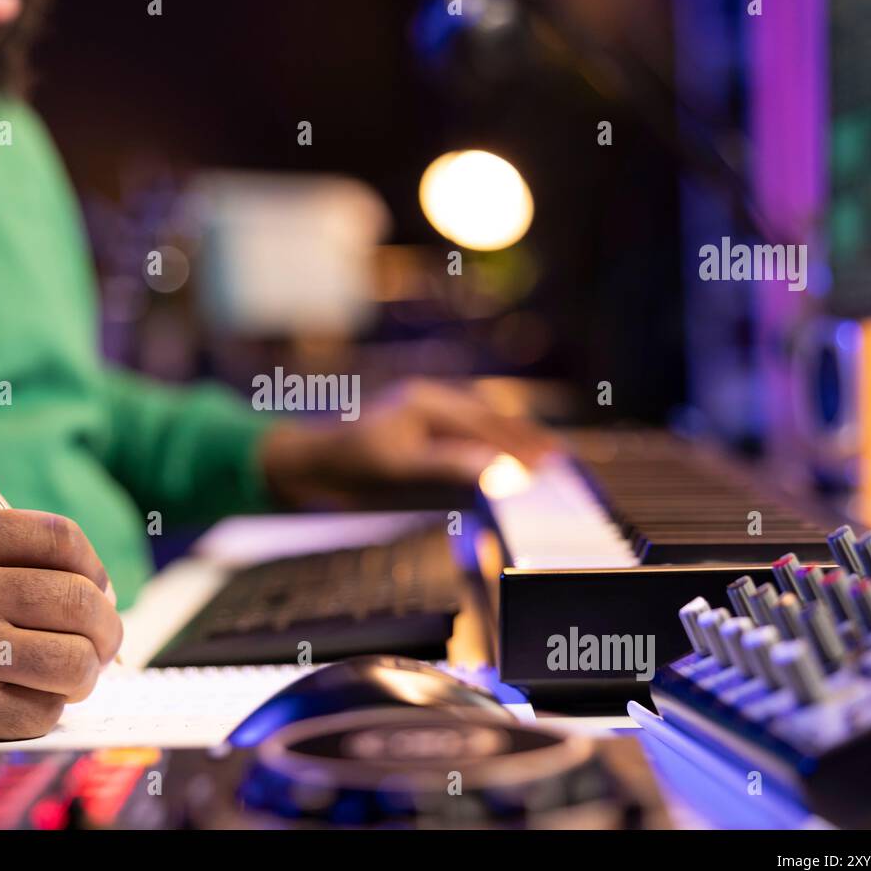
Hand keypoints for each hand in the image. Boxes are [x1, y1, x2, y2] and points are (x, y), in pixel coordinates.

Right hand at [0, 509, 122, 765]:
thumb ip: (11, 553)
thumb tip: (100, 588)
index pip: (60, 538)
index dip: (93, 566)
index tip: (96, 586)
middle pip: (79, 601)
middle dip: (105, 626)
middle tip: (101, 640)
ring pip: (74, 662)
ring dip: (84, 672)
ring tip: (70, 671)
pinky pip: (43, 712)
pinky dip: (47, 708)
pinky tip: (24, 697)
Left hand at [259, 378, 555, 508]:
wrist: (310, 465)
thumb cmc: (349, 464)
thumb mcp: (400, 468)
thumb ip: (449, 466)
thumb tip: (498, 468)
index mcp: (427, 401)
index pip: (485, 424)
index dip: (520, 444)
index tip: (550, 462)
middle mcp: (429, 402)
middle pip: (488, 418)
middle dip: (525, 438)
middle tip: (560, 459)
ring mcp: (424, 416)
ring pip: (479, 425)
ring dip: (511, 442)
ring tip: (544, 460)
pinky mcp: (419, 434)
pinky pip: (464, 437)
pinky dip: (490, 449)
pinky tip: (505, 465)